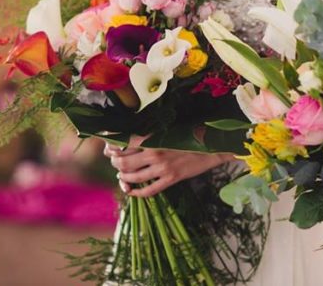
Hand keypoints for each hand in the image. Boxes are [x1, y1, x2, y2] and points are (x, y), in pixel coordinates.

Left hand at [104, 136, 225, 196]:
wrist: (213, 147)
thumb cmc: (191, 136)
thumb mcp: (169, 129)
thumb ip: (150, 133)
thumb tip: (129, 138)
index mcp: (154, 137)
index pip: (123, 143)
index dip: (112, 148)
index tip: (109, 149)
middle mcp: (156, 152)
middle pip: (123, 162)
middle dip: (115, 164)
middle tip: (116, 163)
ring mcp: (163, 167)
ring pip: (132, 178)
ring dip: (123, 178)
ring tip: (122, 176)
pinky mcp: (171, 179)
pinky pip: (148, 191)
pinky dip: (136, 193)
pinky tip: (132, 191)